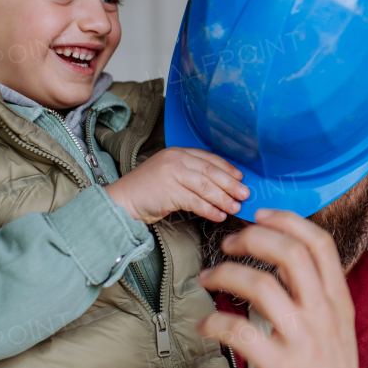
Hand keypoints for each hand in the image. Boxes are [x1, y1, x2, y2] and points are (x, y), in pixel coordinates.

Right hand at [106, 146, 248, 223]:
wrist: (122, 200)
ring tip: (234, 208)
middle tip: (245, 194)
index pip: (209, 158)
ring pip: (206, 186)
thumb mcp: (170, 174)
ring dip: (223, 199)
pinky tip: (219, 215)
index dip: (227, 168)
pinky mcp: (169, 191)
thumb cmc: (147, 190)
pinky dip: (210, 209)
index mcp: (178, 152)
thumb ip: (191, 175)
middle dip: (230, 184)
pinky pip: (196, 201)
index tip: (240, 178)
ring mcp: (172, 174)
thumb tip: (220, 186)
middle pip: (211, 171)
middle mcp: (176, 159)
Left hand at [196, 209, 367, 367]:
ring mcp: (304, 341)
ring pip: (262, 286)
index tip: (260, 215)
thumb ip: (319, 300)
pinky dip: (216, 321)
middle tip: (227, 242)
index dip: (286, 220)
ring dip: (226, 274)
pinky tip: (206, 324)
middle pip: (290, 253)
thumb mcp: (338, 334)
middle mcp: (324, 315)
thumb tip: (288, 270)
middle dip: (252, 238)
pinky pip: (241, 332)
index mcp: (338, 302)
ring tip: (208, 277)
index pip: (318, 243)